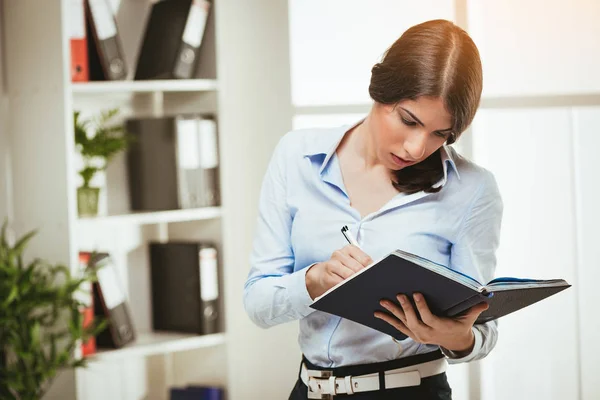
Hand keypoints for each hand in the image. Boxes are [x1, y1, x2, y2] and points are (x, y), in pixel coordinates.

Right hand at [306, 245, 372, 299]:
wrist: (320, 275)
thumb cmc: (339, 268)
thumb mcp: (351, 262)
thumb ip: (363, 264)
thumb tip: (375, 271)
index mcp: (349, 249)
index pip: (365, 259)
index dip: (372, 269)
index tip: (376, 275)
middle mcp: (339, 254)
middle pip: (358, 268)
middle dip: (364, 277)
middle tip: (368, 283)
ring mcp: (332, 264)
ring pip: (350, 276)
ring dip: (356, 283)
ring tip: (359, 286)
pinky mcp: (327, 276)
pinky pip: (341, 284)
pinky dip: (347, 288)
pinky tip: (349, 289)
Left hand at [374, 293, 488, 352]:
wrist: (454, 342)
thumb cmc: (460, 326)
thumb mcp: (469, 319)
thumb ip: (475, 310)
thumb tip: (486, 300)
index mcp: (440, 328)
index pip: (429, 318)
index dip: (421, 307)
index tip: (416, 293)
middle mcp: (427, 333)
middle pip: (413, 321)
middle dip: (405, 308)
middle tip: (399, 294)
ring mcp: (418, 334)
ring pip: (403, 323)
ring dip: (392, 312)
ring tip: (383, 302)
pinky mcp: (412, 334)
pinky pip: (398, 326)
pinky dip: (388, 319)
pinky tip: (378, 313)